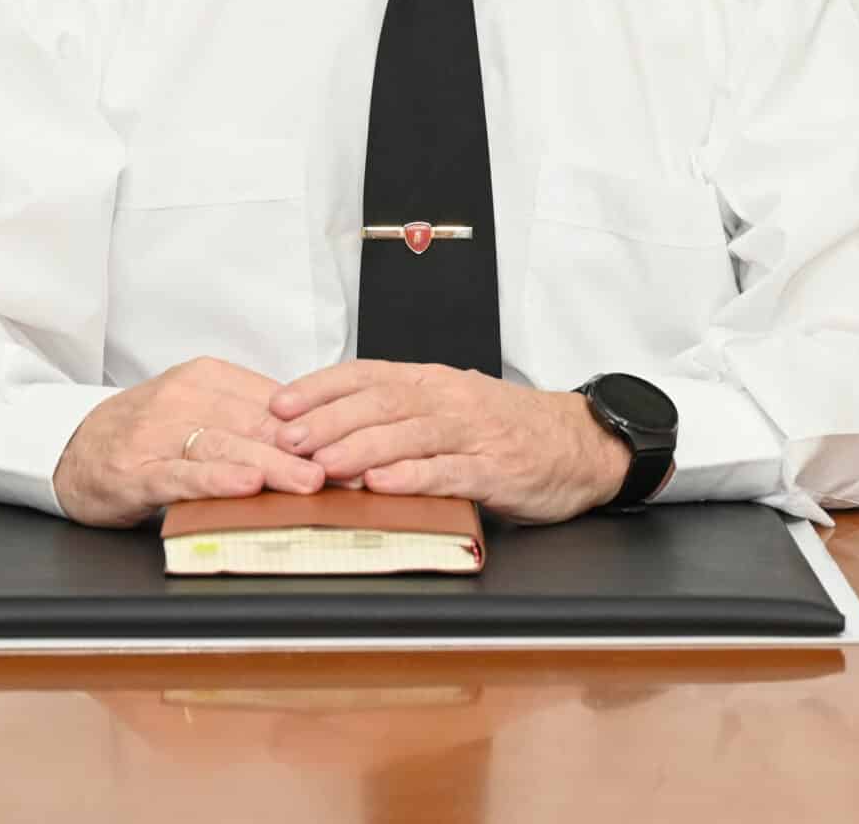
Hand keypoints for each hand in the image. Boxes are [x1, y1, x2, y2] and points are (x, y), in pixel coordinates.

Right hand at [52, 356, 324, 527]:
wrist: (70, 449)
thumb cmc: (146, 433)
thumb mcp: (199, 410)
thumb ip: (250, 420)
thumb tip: (320, 440)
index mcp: (206, 377)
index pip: (273, 401)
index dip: (316, 427)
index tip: (352, 449)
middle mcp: (182, 398)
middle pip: (254, 423)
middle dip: (303, 449)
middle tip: (343, 470)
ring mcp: (156, 433)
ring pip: (223, 445)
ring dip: (269, 464)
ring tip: (307, 482)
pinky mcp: (134, 469)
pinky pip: (180, 474)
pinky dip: (213, 480)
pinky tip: (242, 485)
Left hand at [268, 361, 631, 523]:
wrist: (580, 443)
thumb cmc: (505, 429)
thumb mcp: (449, 407)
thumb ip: (397, 414)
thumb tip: (326, 428)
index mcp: (432, 382)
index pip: (366, 374)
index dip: (320, 388)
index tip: (278, 403)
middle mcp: (448, 400)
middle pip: (380, 402)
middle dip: (327, 419)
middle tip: (284, 439)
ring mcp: (474, 434)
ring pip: (409, 434)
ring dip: (360, 448)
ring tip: (321, 463)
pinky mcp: (496, 470)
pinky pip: (449, 471)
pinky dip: (412, 477)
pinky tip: (382, 485)